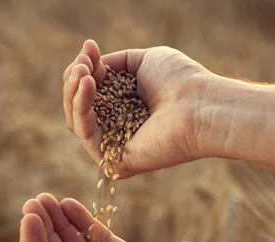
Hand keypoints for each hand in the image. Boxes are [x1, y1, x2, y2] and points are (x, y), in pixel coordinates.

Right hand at [62, 39, 221, 177]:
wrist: (201, 106)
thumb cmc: (181, 81)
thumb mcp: (144, 60)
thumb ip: (115, 62)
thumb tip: (89, 66)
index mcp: (126, 107)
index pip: (91, 91)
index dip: (84, 68)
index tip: (89, 47)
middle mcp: (118, 128)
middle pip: (78, 106)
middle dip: (75, 79)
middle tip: (83, 61)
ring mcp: (115, 146)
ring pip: (76, 120)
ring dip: (73, 91)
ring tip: (82, 71)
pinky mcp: (114, 161)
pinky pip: (85, 134)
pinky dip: (81, 106)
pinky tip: (88, 84)